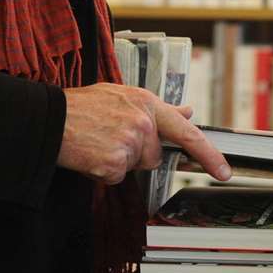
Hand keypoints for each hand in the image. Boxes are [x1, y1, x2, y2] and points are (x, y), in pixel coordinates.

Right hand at [58, 83, 231, 184]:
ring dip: (118, 161)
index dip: (209, 154)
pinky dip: (102, 171)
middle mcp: (143, 123)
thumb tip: (187, 111)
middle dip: (137, 152)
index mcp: (147, 103)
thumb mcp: (122, 96)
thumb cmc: (81, 106)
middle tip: (110, 136)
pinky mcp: (113, 164)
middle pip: (155, 155)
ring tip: (97, 142)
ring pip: (134, 166)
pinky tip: (90, 153)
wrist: (48, 118)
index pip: (187, 132)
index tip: (223, 172)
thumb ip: (158, 108)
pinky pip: (116, 177)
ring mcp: (129, 144)